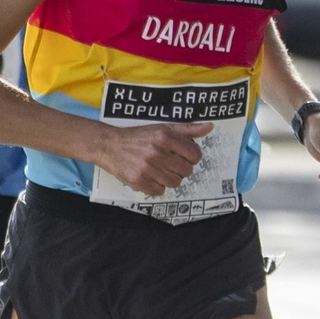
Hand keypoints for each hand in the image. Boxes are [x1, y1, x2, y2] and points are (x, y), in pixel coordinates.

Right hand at [95, 121, 212, 195]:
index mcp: (165, 136)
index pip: (195, 154)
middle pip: (187, 170)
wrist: (109, 145)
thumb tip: (210, 126)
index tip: (184, 155)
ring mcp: (147, 168)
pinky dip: (157, 186)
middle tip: (170, 162)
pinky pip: (160, 191)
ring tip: (159, 169)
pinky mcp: (139, 181)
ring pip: (175, 182)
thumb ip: (188, 129)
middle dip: (181, 167)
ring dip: (170, 178)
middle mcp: (157, 152)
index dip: (192, 156)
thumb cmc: (138, 137)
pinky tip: (150, 176)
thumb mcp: (162, 128)